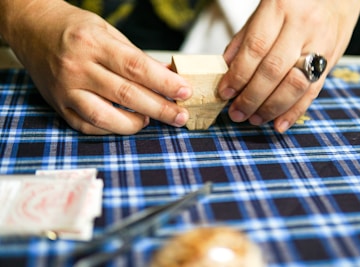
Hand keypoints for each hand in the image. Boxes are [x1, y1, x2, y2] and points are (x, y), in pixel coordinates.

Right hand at [2, 1, 191, 134]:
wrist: (33, 29)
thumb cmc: (74, 28)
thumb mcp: (108, 31)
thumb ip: (137, 56)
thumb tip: (167, 75)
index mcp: (94, 44)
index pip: (137, 67)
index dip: (164, 83)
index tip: (184, 92)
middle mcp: (78, 67)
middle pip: (126, 94)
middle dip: (160, 108)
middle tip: (180, 116)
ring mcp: (66, 89)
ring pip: (105, 116)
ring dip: (134, 123)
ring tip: (151, 120)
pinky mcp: (59, 105)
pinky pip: (87, 125)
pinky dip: (111, 129)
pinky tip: (127, 123)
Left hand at [218, 0, 359, 131]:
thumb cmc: (294, 2)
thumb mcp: (265, 10)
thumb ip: (245, 39)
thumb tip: (224, 70)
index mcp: (280, 7)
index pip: (255, 48)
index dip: (238, 75)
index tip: (225, 93)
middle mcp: (303, 26)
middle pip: (273, 70)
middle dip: (252, 97)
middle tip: (237, 113)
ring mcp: (320, 44)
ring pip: (294, 85)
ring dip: (271, 108)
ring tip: (254, 119)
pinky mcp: (331, 60)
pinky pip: (313, 92)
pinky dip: (294, 112)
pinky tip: (279, 125)